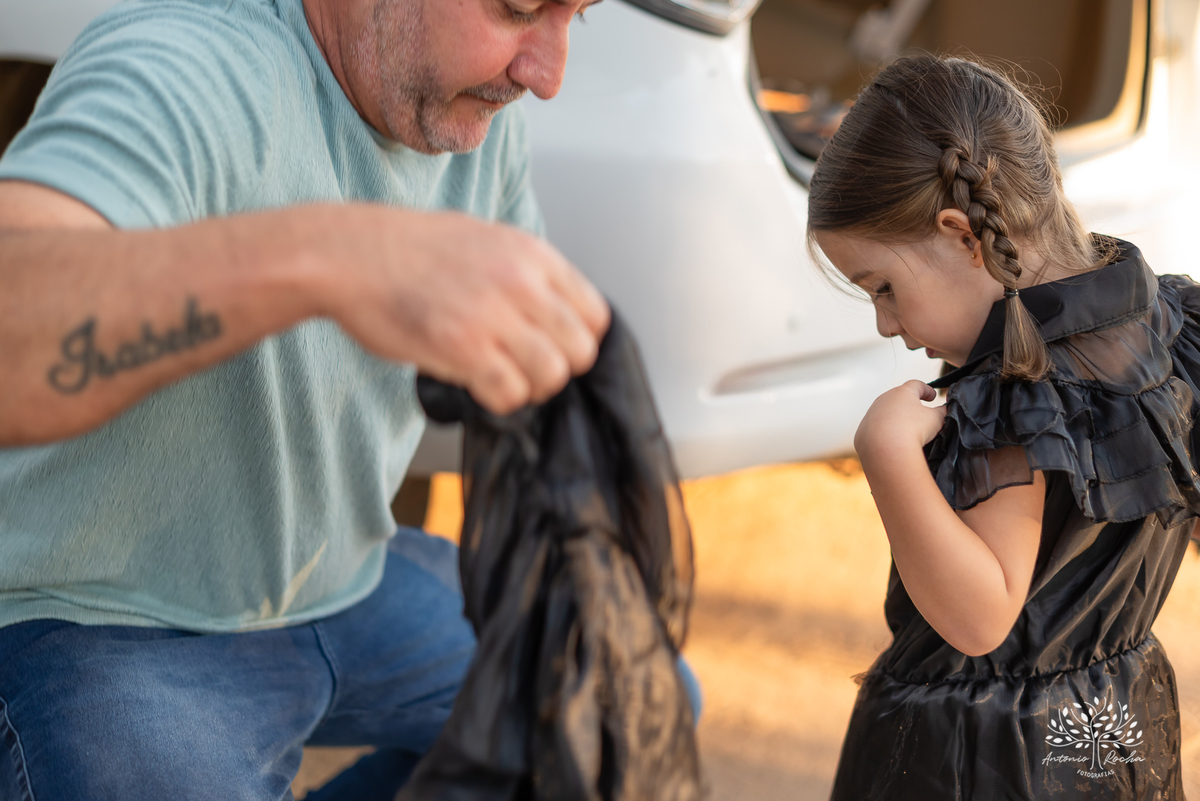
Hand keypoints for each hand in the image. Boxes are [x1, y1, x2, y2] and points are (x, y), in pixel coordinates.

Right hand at [314, 205, 609, 414]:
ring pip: (552, 375)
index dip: (577, 339)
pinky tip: (478, 385)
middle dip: (557, 367)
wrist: (348, 253)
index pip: (595, 314)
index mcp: (531, 253)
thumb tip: (555, 306)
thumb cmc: (408, 248)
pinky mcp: (463, 348)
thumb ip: (525, 269)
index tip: (551, 345)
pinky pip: (511, 393)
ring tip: (502, 377)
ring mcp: (493, 316)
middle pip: (580, 350)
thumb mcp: (483, 237)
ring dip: (530, 387)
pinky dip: (500, 400)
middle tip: (525, 367)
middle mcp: (521, 282)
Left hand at [854, 380, 946, 461]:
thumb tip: (945, 409)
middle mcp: (883, 400)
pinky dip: (882, 433)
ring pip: (884, 413)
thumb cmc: (914, 430)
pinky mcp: (862, 431)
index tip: (932, 396)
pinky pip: (874, 430)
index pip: (916, 385)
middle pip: (897, 398)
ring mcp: (870, 415)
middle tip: (917, 411)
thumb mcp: (936, 419)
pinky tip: (889, 441)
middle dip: (908, 403)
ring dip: (893, 418)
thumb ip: (942, 411)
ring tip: (904, 429)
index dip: (926, 389)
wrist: (886, 451)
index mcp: (902, 393)